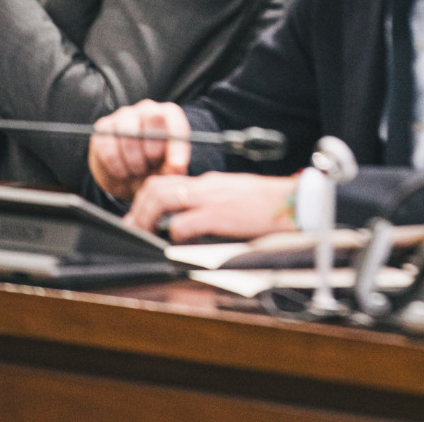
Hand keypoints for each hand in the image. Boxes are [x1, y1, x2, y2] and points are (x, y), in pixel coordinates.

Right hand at [89, 100, 192, 201]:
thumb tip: (177, 167)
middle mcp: (147, 109)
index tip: (176, 166)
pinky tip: (122, 172)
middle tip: (150, 167)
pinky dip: (116, 165)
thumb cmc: (153, 169)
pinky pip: (108, 147)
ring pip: (128, 133)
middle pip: (153, 118)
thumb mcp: (168, 171)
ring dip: (133, 160)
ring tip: (137, 170)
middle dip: (152, 150)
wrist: (126, 178)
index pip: (176, 122)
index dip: (177, 145)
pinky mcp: (103, 128)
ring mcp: (123, 115)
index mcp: (169, 115)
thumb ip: (175, 168)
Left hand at [127, 170, 297, 242]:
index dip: (145, 199)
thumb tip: (186, 221)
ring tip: (144, 234)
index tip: (137, 217)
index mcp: (208, 182)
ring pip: (163, 198)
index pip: (165, 181)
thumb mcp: (233, 197)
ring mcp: (210, 198)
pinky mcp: (218, 215)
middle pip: (157, 187)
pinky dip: (172, 233)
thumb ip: (209, 204)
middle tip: (134, 228)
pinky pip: (183, 222)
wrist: (289, 202)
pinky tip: (172, 243)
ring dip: (147, 218)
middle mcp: (204, 185)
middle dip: (139, 208)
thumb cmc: (265, 204)